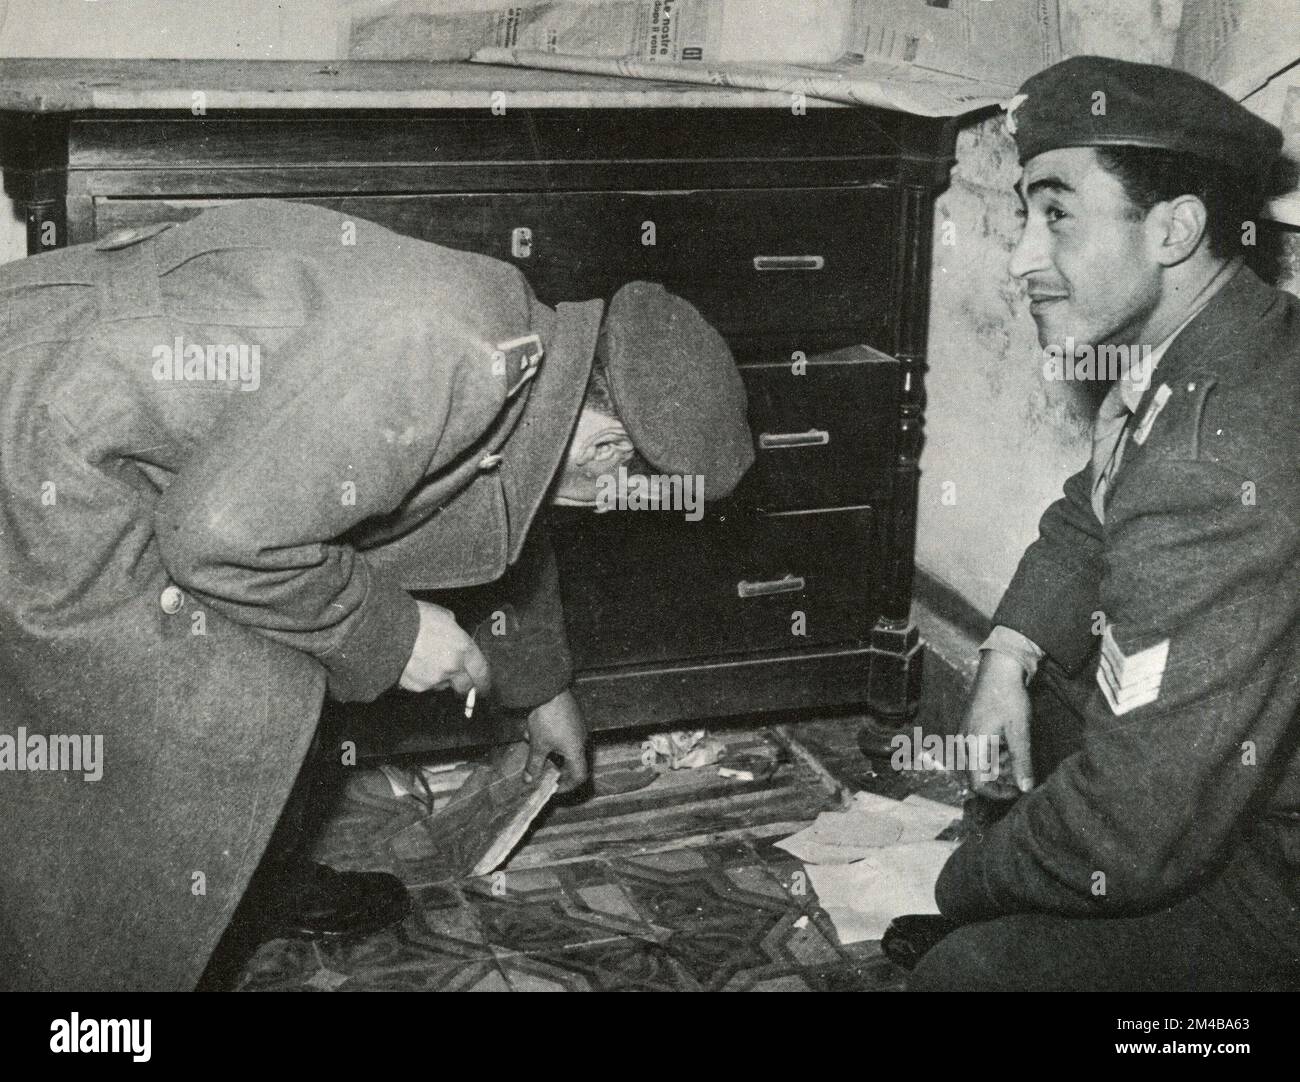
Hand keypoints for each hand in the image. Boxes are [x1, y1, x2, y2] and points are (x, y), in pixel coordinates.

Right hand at [398, 601, 490, 697]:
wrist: (387, 628)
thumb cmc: (415, 617)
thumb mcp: (444, 616)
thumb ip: (455, 632)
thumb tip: (455, 637)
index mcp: (463, 648)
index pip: (481, 672)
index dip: (484, 682)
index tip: (483, 687)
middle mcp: (453, 667)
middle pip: (465, 686)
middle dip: (463, 685)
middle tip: (458, 680)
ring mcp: (435, 679)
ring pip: (442, 686)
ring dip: (440, 679)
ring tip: (426, 662)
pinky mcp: (417, 686)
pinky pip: (424, 686)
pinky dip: (422, 679)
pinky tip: (413, 665)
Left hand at [525, 689, 588, 793]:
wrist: (549, 687)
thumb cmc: (546, 718)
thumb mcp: (537, 744)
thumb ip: (534, 764)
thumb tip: (530, 780)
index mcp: (576, 750)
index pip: (579, 776)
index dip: (567, 785)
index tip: (553, 787)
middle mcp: (581, 739)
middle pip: (572, 761)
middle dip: (553, 764)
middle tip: (539, 764)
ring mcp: (578, 725)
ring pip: (563, 745)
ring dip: (547, 747)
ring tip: (530, 738)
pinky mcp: (572, 714)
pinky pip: (562, 732)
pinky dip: (548, 735)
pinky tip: (533, 727)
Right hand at [961, 650, 1033, 797]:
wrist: (999, 668)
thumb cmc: (1009, 697)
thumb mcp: (1019, 731)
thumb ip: (1021, 762)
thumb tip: (1026, 789)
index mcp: (973, 745)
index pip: (978, 784)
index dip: (998, 794)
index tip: (1019, 791)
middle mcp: (964, 743)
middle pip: (977, 776)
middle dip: (1000, 781)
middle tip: (1022, 777)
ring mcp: (965, 735)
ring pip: (979, 765)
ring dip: (999, 769)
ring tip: (1019, 759)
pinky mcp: (970, 729)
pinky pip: (979, 752)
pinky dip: (995, 756)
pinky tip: (1010, 747)